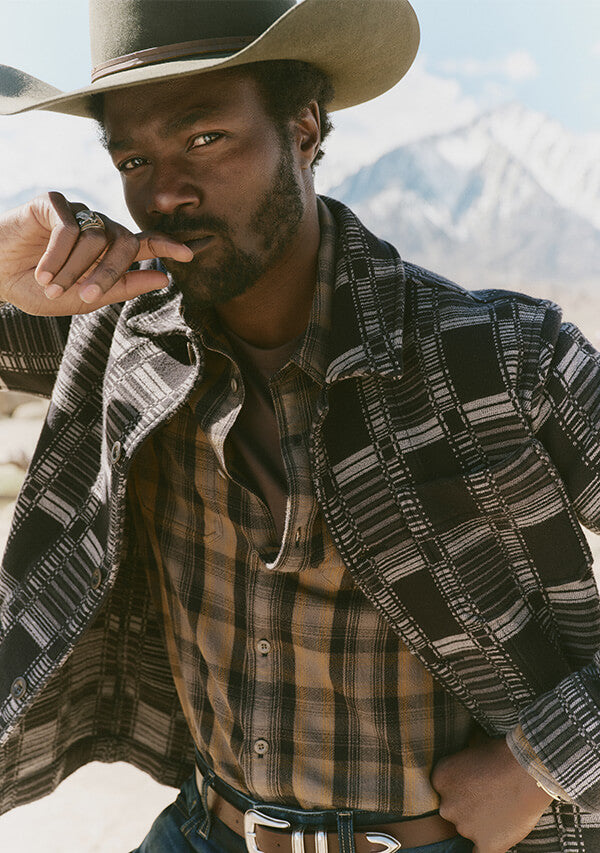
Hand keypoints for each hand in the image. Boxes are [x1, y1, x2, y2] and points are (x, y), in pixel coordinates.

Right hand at [0, 191, 192, 315]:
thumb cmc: (37, 289)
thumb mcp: (81, 298)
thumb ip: (121, 288)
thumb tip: (163, 277)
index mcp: (108, 251)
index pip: (144, 242)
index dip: (167, 246)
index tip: (189, 254)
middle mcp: (98, 228)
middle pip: (124, 242)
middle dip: (109, 273)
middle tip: (85, 296)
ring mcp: (77, 213)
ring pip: (95, 237)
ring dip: (74, 268)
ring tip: (52, 286)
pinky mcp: (53, 203)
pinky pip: (68, 227)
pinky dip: (57, 255)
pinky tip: (43, 273)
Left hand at [431, 738, 552, 852]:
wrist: (527, 772)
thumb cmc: (502, 756)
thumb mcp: (470, 752)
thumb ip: (460, 768)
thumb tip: (463, 772)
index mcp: (440, 779)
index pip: (445, 790)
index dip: (462, 788)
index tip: (475, 785)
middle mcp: (447, 806)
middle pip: (455, 811)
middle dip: (468, 806)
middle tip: (489, 796)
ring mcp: (465, 828)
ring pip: (469, 829)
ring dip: (482, 822)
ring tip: (502, 807)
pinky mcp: (486, 845)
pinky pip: (480, 852)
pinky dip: (487, 845)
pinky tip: (494, 838)